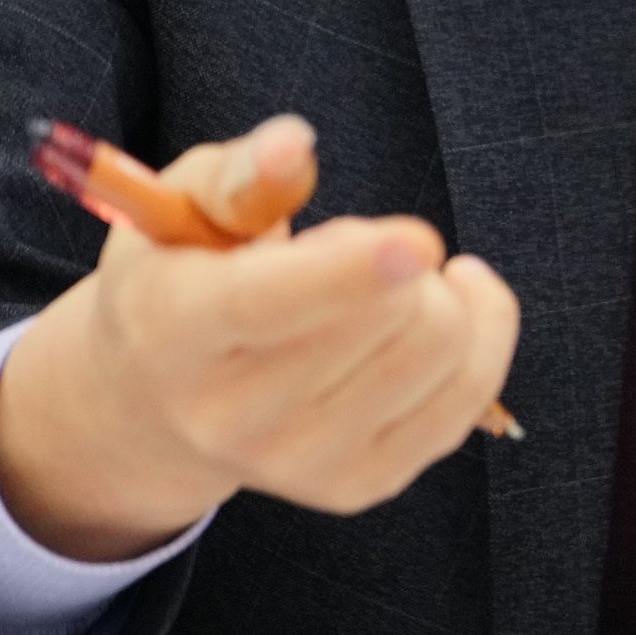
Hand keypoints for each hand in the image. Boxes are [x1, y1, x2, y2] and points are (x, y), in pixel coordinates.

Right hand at [0, 115, 519, 560]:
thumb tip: (291, 148)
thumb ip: (239, 172)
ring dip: (433, 290)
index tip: (418, 238)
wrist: (157, 401)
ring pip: (440, 353)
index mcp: (171, 330)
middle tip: (346, 248)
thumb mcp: (181, 205)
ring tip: (376, 286)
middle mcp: (227, 417)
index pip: (265, 306)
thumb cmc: (181, 273)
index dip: (348, 273)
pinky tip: (434, 304)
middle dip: (394, 251)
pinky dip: (478, 332)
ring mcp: (297, 465)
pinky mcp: (359, 486)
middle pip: (384, 320)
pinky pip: (471, 395)